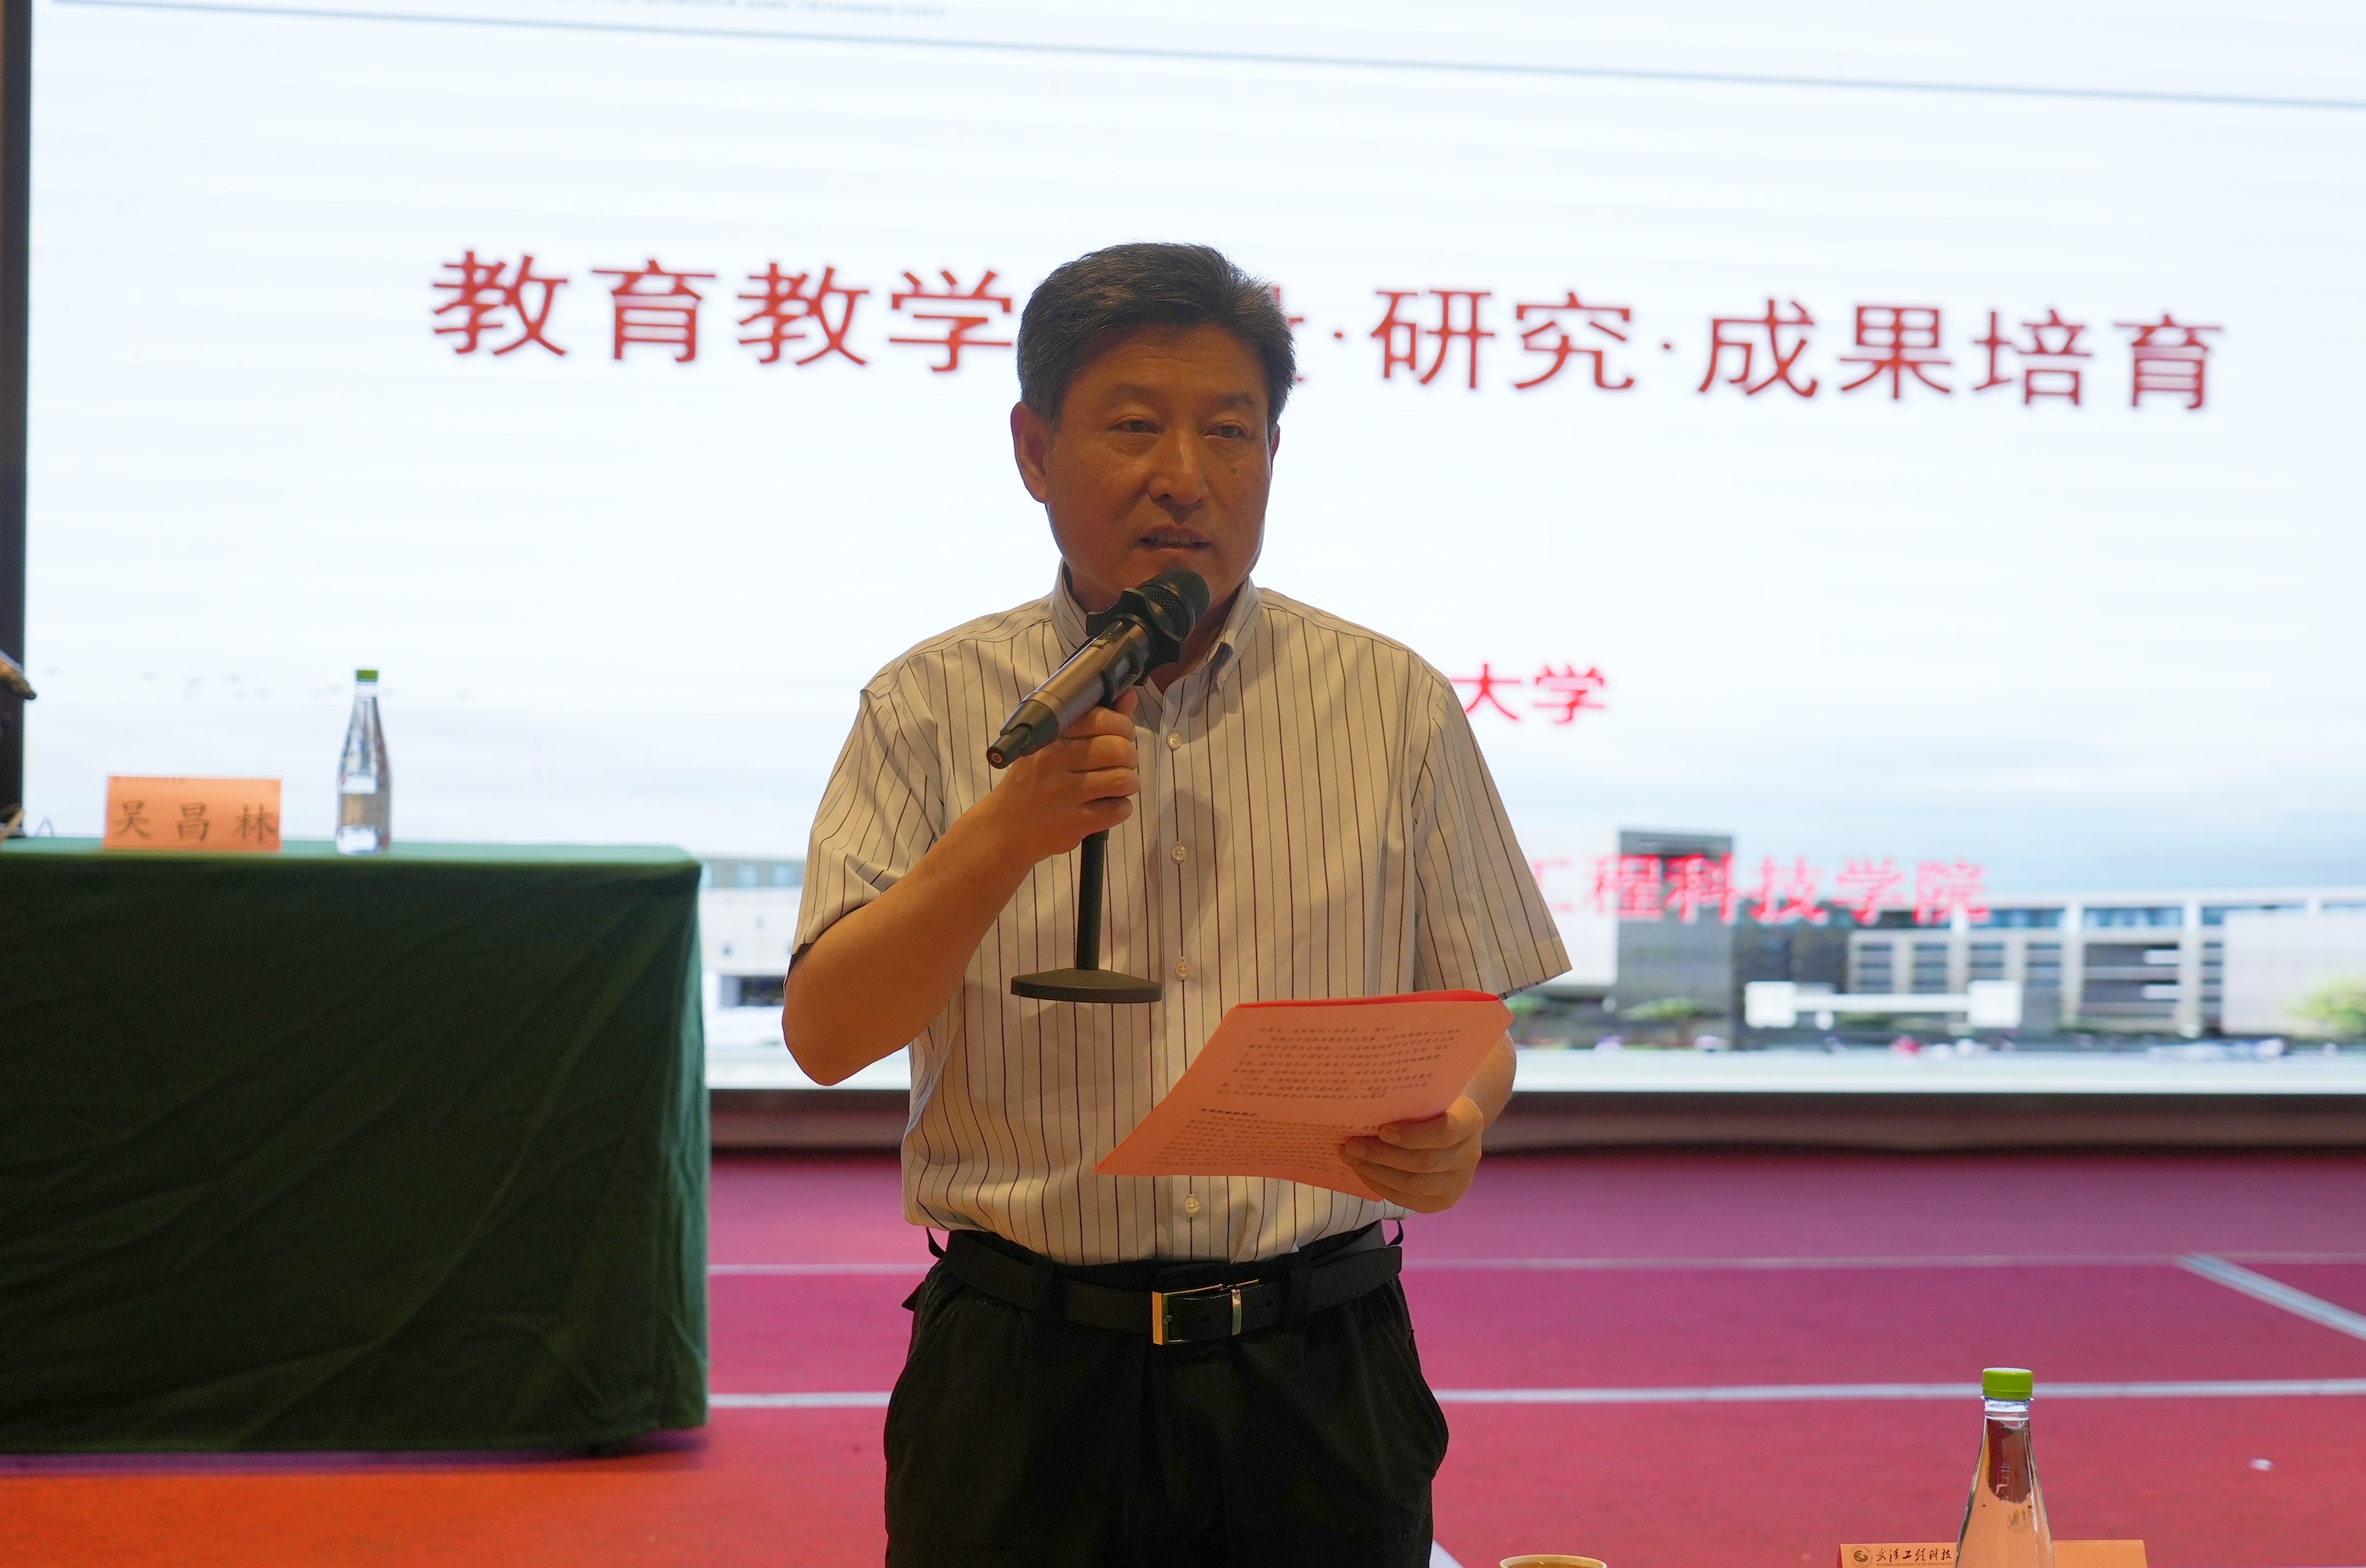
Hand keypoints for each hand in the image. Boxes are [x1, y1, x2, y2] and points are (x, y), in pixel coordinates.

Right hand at [972, 689, 1140, 866]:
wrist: (1003, 829)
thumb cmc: (1030, 784)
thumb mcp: (1050, 747)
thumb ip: (1092, 721)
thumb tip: (1128, 697)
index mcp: (1050, 737)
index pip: (1100, 718)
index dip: (1122, 726)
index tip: (1121, 736)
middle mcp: (1055, 761)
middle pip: (1118, 749)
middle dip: (1130, 757)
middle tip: (1122, 764)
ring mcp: (1064, 793)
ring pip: (1123, 779)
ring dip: (1129, 782)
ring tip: (1119, 786)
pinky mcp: (1074, 822)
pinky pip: (1118, 809)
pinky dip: (1122, 808)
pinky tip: (1109, 806)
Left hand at [1340, 1095, 1486, 1213]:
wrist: (1451, 1123)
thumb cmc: (1431, 1103)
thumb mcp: (1428, 1093)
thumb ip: (1408, 1098)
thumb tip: (1364, 1102)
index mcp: (1470, 1120)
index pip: (1444, 1132)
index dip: (1412, 1135)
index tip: (1382, 1129)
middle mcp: (1470, 1154)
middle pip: (1423, 1162)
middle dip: (1382, 1155)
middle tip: (1351, 1144)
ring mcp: (1459, 1182)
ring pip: (1413, 1185)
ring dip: (1375, 1172)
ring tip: (1350, 1157)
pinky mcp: (1444, 1201)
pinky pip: (1409, 1201)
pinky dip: (1381, 1187)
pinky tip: (1363, 1171)